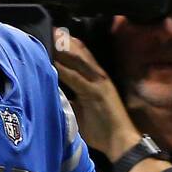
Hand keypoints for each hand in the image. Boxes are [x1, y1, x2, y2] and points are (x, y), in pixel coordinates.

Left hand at [50, 29, 137, 158]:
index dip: (69, 46)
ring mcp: (98, 84)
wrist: (120, 141)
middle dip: (66, 41)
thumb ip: (71, 101)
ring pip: (80, 61)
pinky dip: (66, 69)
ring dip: (66, 50)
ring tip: (53, 38)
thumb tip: (55, 97)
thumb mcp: (82, 111)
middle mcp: (99, 77)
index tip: (54, 36)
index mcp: (96, 80)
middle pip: (81, 53)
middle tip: (51, 30)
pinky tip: (55, 62)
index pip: (82, 57)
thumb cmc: (102, 129)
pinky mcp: (97, 92)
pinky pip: (78, 78)